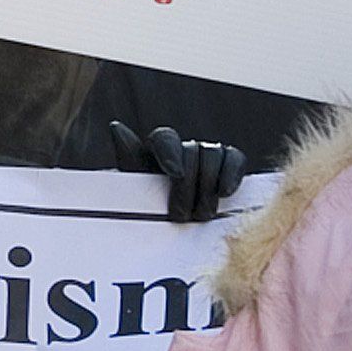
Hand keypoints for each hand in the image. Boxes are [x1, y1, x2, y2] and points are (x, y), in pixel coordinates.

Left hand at [115, 122, 245, 223]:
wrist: (172, 223)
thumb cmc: (151, 203)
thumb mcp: (135, 185)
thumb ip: (129, 157)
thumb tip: (117, 127)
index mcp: (160, 147)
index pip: (166, 138)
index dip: (171, 154)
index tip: (175, 174)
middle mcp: (186, 146)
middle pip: (192, 151)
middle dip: (188, 186)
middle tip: (181, 215)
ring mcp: (209, 152)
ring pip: (213, 154)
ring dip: (208, 187)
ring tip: (200, 215)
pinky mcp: (230, 162)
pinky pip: (235, 159)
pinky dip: (231, 175)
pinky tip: (224, 193)